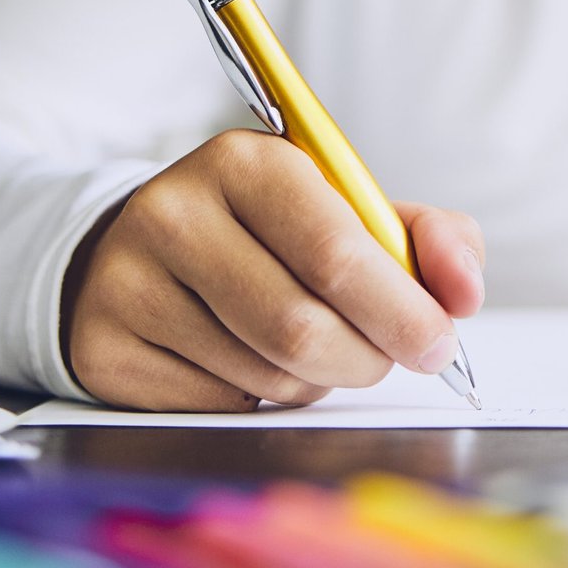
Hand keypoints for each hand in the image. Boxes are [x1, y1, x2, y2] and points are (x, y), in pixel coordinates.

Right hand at [61, 129, 484, 410]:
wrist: (141, 249)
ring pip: (267, 373)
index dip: (400, 310)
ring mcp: (129, 282)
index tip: (438, 342)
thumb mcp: (349, 211)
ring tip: (308, 345)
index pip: (336, 252)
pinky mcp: (104, 348)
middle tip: (388, 358)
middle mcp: (174, 213)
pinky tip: (249, 360)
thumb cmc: (271, 233)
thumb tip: (463, 292)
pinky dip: (260, 398)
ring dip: (316, 379)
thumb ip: (426, 239)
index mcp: (247, 163)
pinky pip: (220, 404)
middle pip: (301, 328)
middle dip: (366, 358)